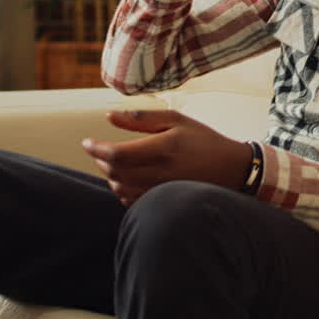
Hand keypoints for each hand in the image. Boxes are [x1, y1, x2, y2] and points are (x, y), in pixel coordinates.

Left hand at [81, 109, 253, 205]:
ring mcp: (161, 191)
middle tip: (98, 150)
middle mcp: (160, 172)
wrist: (232, 170)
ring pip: (119, 188)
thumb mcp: (176, 119)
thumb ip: (141, 118)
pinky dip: (121, 189)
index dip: (95, 149)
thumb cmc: (203, 140)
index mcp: (163, 147)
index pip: (116, 153)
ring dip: (110, 174)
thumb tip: (108, 116)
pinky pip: (129, 200)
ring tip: (114, 162)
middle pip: (113, 171)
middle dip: (100, 160)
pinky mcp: (163, 202)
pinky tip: (127, 177)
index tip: (86, 142)